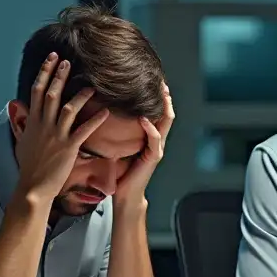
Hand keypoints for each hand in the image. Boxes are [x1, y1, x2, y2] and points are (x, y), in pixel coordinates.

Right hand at [15, 55, 108, 199]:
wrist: (33, 187)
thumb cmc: (30, 166)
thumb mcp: (23, 141)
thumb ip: (25, 124)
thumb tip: (20, 110)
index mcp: (33, 122)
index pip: (37, 90)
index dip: (45, 72)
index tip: (52, 58)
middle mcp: (43, 125)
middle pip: (51, 94)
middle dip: (59, 76)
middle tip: (68, 60)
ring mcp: (56, 136)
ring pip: (68, 109)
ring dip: (80, 95)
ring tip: (91, 84)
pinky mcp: (68, 148)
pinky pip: (84, 131)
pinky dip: (95, 121)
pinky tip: (106, 112)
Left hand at [114, 81, 174, 209]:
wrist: (126, 195)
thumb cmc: (122, 173)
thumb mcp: (122, 148)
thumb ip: (122, 133)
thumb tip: (108, 114)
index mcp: (150, 139)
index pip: (159, 114)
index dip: (159, 99)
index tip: (155, 83)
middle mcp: (157, 142)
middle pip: (167, 115)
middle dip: (166, 98)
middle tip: (162, 82)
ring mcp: (157, 149)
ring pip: (165, 124)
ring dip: (164, 108)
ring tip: (161, 94)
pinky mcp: (153, 157)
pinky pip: (154, 139)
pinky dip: (150, 128)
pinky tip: (143, 118)